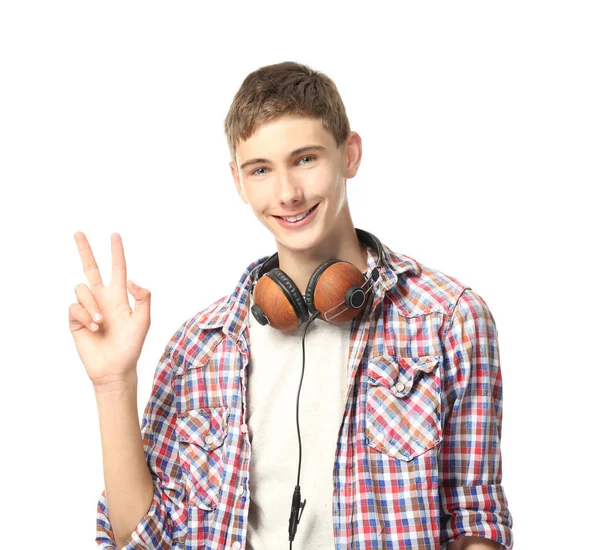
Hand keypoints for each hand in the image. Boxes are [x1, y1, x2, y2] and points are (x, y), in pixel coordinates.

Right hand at [69, 232, 150, 388]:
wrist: (115, 368)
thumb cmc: (131, 345)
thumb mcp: (144, 320)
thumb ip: (143, 298)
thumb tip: (131, 280)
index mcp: (119, 296)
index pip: (117, 269)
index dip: (116, 253)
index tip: (115, 235)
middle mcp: (102, 298)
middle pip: (91, 268)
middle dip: (85, 250)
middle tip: (79, 233)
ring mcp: (88, 308)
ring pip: (82, 289)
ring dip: (91, 304)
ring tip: (101, 322)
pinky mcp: (76, 320)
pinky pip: (74, 307)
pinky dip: (85, 315)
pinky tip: (94, 328)